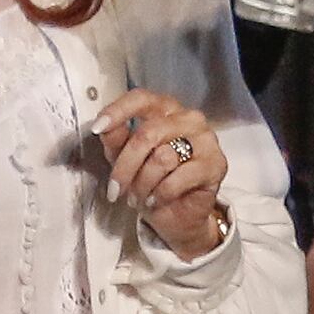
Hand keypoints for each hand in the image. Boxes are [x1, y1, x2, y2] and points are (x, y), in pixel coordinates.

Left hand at [91, 88, 227, 260]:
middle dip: (125, 166)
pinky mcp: (216, 165)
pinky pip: (178, 179)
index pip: (142, 99)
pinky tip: (154, 200)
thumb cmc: (152, 180)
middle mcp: (189, 118)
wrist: (178, 214)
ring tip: (136, 198)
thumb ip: (116, 139)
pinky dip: (159, 194)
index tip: (97, 128)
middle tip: (115, 189)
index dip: (118, 111)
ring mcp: (206, 140)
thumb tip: (103, 127)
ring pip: (162, 158)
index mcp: (166, 110)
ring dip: (142, 184)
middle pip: (148, 134)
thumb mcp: (125, 158)